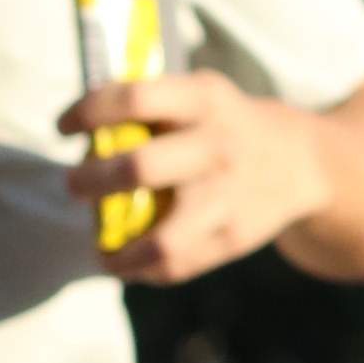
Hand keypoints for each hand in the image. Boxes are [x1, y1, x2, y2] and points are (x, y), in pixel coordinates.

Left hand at [55, 57, 321, 282]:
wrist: (301, 162)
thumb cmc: (225, 123)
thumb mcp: (200, 94)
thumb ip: (150, 107)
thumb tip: (80, 131)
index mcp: (204, 100)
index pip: (133, 99)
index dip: (86, 112)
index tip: (62, 126)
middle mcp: (217, 148)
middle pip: (137, 169)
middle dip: (88, 180)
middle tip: (73, 184)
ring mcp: (227, 199)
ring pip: (158, 241)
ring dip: (115, 248)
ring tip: (100, 246)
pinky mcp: (232, 238)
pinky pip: (175, 265)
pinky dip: (142, 268)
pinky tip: (128, 259)